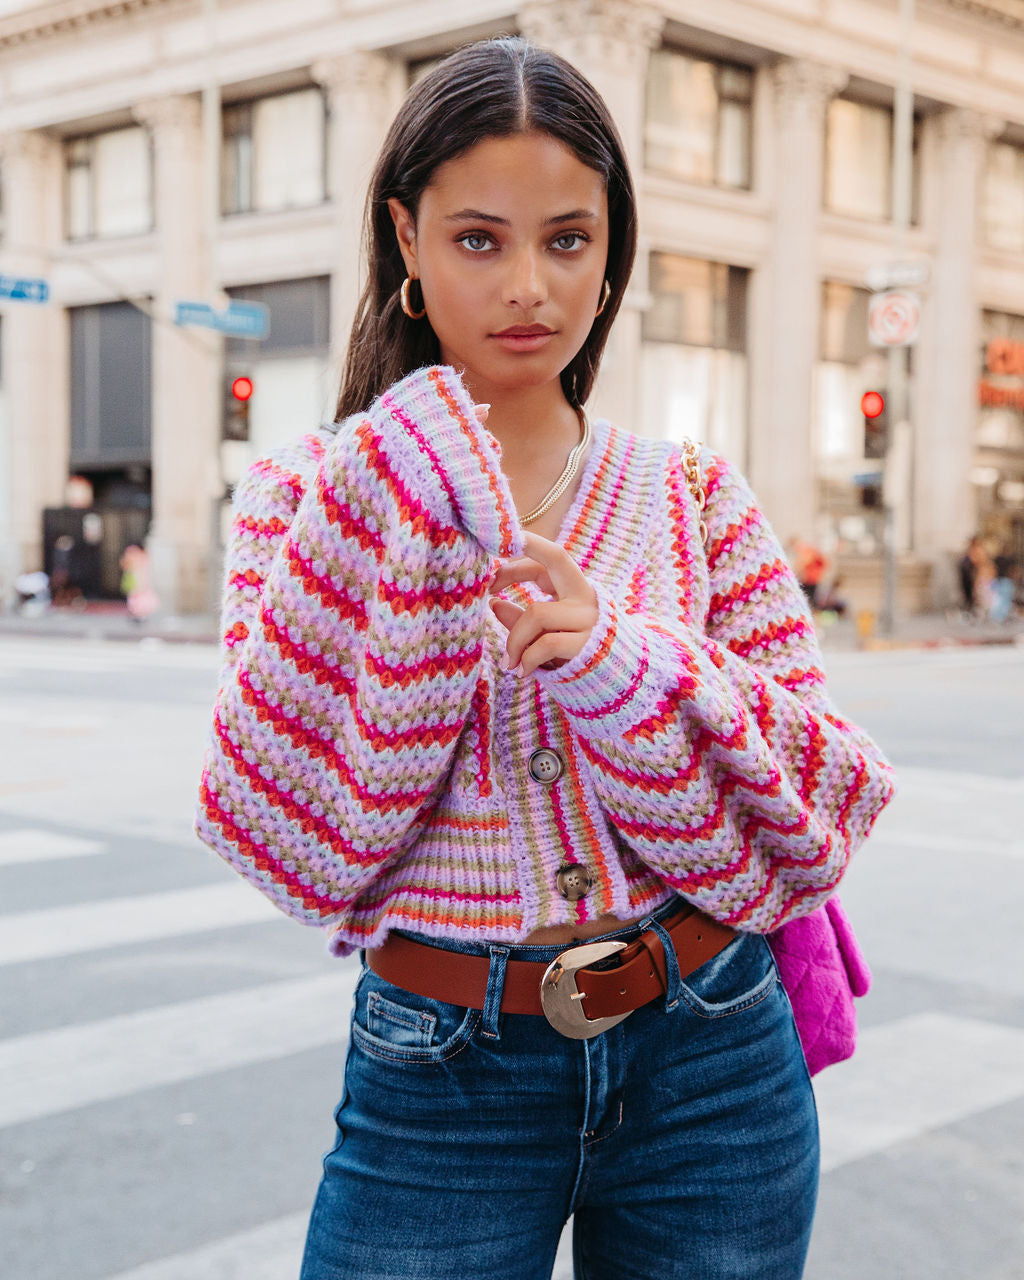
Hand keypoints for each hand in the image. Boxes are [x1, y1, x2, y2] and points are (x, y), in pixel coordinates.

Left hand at [488, 532, 598, 677]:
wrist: (617, 680)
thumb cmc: (575, 653)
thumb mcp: (546, 632)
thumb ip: (522, 618)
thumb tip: (494, 604)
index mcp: (574, 587)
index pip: (546, 559)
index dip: (516, 562)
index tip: (489, 579)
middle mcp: (584, 594)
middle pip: (556, 556)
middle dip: (524, 554)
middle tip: (488, 582)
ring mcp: (588, 617)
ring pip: (536, 613)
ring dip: (515, 640)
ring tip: (509, 662)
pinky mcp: (587, 642)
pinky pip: (546, 643)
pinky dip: (527, 658)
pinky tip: (521, 671)